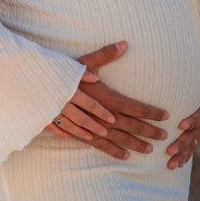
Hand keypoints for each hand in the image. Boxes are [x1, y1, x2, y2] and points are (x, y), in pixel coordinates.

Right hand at [44, 42, 169, 158]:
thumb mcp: (81, 63)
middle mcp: (99, 114)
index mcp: (104, 97)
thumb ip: (104, 55)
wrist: (33, 93)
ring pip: (116, 138)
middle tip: (164, 136)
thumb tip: (124, 44)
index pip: (134, 106)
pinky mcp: (78, 133)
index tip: (166, 115)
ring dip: (133, 145)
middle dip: (148, 131)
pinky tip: (122, 156)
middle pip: (129, 125)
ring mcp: (89, 126)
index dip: (151, 112)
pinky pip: (98, 145)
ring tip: (148, 151)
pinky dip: (111, 150)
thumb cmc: (58, 76)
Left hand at [166, 66, 199, 169]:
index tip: (182, 125)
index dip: (192, 120)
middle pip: (194, 134)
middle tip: (170, 150)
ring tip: (170, 164)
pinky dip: (184, 157)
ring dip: (181, 154)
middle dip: (182, 143)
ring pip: (191, 144)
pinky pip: (191, 148)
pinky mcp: (196, 136)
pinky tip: (174, 166)